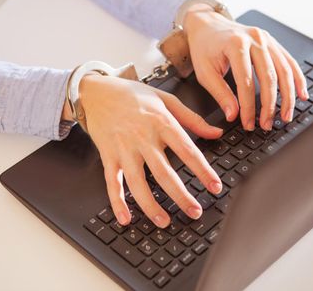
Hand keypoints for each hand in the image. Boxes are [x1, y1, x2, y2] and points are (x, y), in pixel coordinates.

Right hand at [63, 75, 222, 227]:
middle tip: (195, 212)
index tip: (215, 186)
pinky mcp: (108, 156)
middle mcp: (142, 137)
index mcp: (161, 122)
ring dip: (150, 205)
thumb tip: (217, 132)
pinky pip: (112, 182)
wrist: (95, 91)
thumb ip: (192, 118)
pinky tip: (125, 217)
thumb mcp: (166, 100)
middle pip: (164, 172)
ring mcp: (123, 148)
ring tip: (164, 221)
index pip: (187, 150)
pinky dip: (117, 201)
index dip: (203, 170)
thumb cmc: (132, 95)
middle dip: (180, 196)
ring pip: (137, 182)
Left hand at [184, 4, 308, 130]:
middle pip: (269, 77)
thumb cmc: (204, 47)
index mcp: (235, 44)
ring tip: (286, 116)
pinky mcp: (273, 41)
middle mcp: (254, 39)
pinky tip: (301, 94)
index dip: (249, 106)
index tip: (248, 123)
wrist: (207, 24)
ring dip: (288, 96)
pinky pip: (289, 62)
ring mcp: (266, 38)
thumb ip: (220, 94)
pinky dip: (297, 79)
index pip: (246, 82)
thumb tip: (233, 115)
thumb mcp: (205, 72)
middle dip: (270, 105)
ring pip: (284, 70)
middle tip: (267, 124)